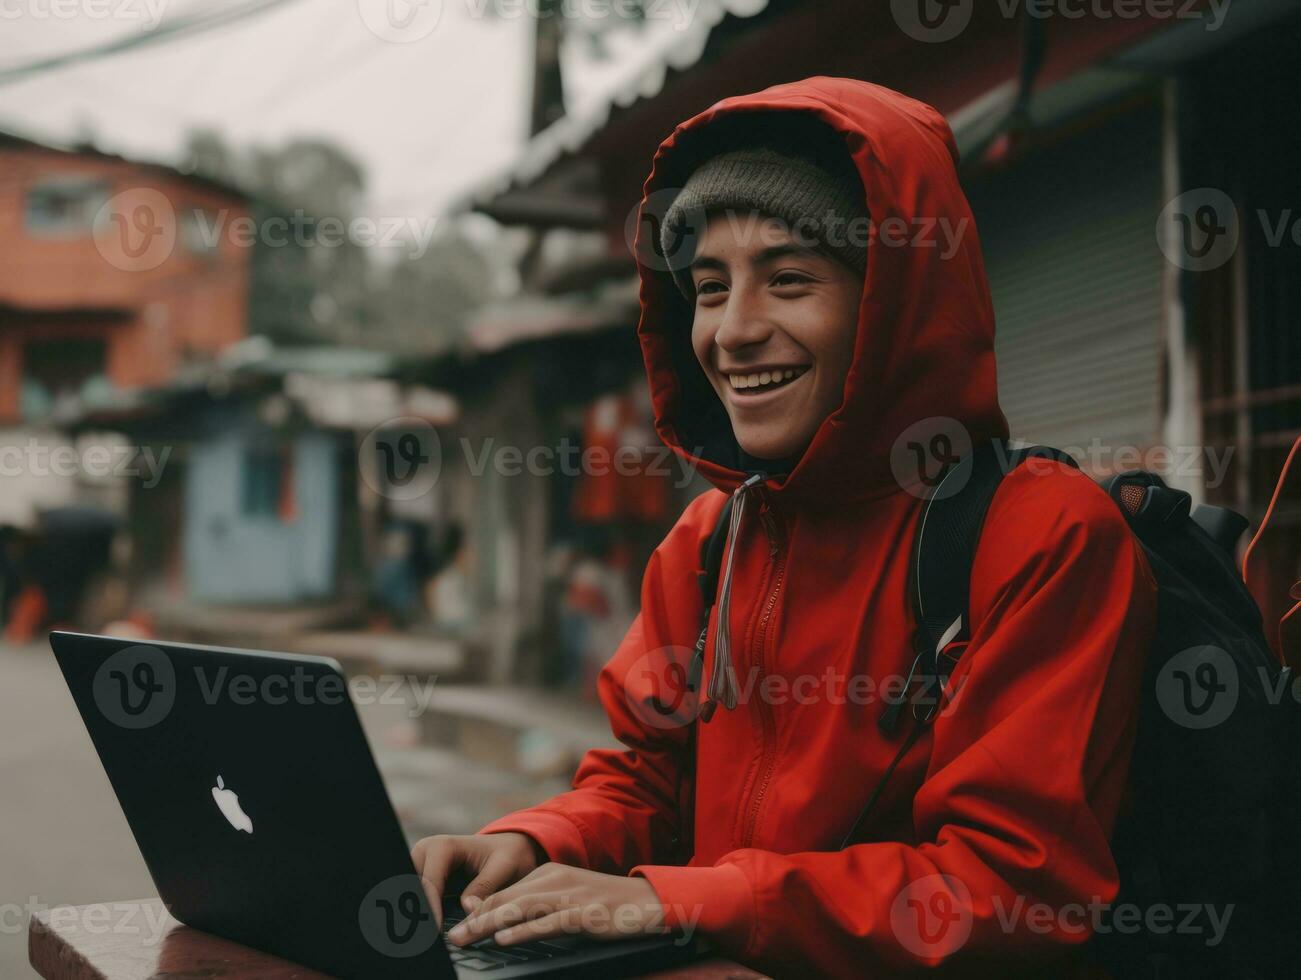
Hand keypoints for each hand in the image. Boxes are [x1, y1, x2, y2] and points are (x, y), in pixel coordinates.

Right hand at [410, 832, 546, 926]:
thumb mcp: (504, 866)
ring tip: (425, 939)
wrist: (507, 848)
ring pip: (409, 896)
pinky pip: (416, 901)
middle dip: (417, 914)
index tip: (436, 934)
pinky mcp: (423, 881)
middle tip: (427, 940)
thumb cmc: (507, 854)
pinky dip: (421, 916)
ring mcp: (421, 866)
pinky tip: (429, 933)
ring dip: (416, 917)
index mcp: (442, 847)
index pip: (429, 884)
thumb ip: (485, 886)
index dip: (431, 911)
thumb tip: (466, 908)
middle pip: (413, 890)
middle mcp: (425, 853)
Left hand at [446, 864, 667, 946]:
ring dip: (487, 924)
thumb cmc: (605, 905)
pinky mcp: (582, 913)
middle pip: (504, 899)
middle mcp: (553, 879)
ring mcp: (568, 895)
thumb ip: (538, 906)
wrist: (646, 902)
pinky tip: (503, 938)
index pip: (503, 891)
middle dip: (473, 918)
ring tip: (464, 937)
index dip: (476, 909)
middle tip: (449, 936)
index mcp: (548, 874)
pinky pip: (546, 922)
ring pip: (519, 908)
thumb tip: (503, 924)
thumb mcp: (567, 899)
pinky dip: (522, 930)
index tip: (454, 925)